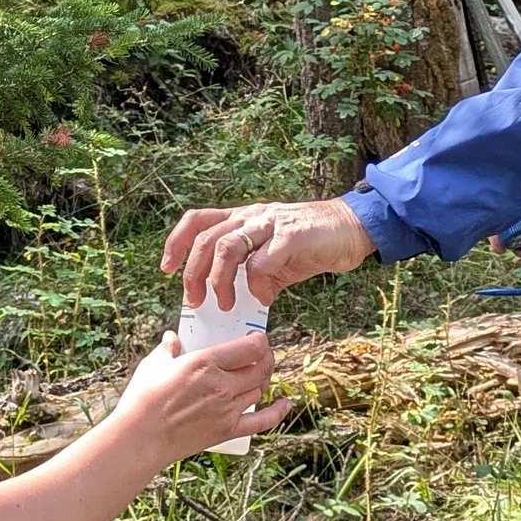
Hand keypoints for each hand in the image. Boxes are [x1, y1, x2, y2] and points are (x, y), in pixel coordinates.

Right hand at [110, 328, 289, 462]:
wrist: (141, 437)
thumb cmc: (143, 400)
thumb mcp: (153, 365)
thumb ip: (168, 348)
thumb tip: (172, 338)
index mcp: (206, 363)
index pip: (250, 348)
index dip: (259, 341)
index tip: (256, 338)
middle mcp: (223, 385)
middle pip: (260, 368)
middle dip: (266, 357)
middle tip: (261, 354)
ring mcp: (227, 409)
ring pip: (260, 390)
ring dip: (263, 379)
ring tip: (257, 374)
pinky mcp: (227, 430)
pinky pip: (261, 422)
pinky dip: (277, 413)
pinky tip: (285, 404)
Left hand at [163, 196, 373, 308]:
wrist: (353, 229)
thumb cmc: (311, 244)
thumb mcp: (275, 260)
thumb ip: (254, 276)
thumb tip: (238, 304)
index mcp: (243, 218)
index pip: (197, 221)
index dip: (176, 243)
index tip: (167, 269)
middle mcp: (252, 216)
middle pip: (206, 239)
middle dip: (193, 273)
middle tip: (197, 300)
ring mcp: (271, 224)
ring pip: (227, 247)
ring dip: (220, 280)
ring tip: (226, 304)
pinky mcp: (292, 236)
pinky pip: (262, 260)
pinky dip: (256, 283)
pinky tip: (264, 297)